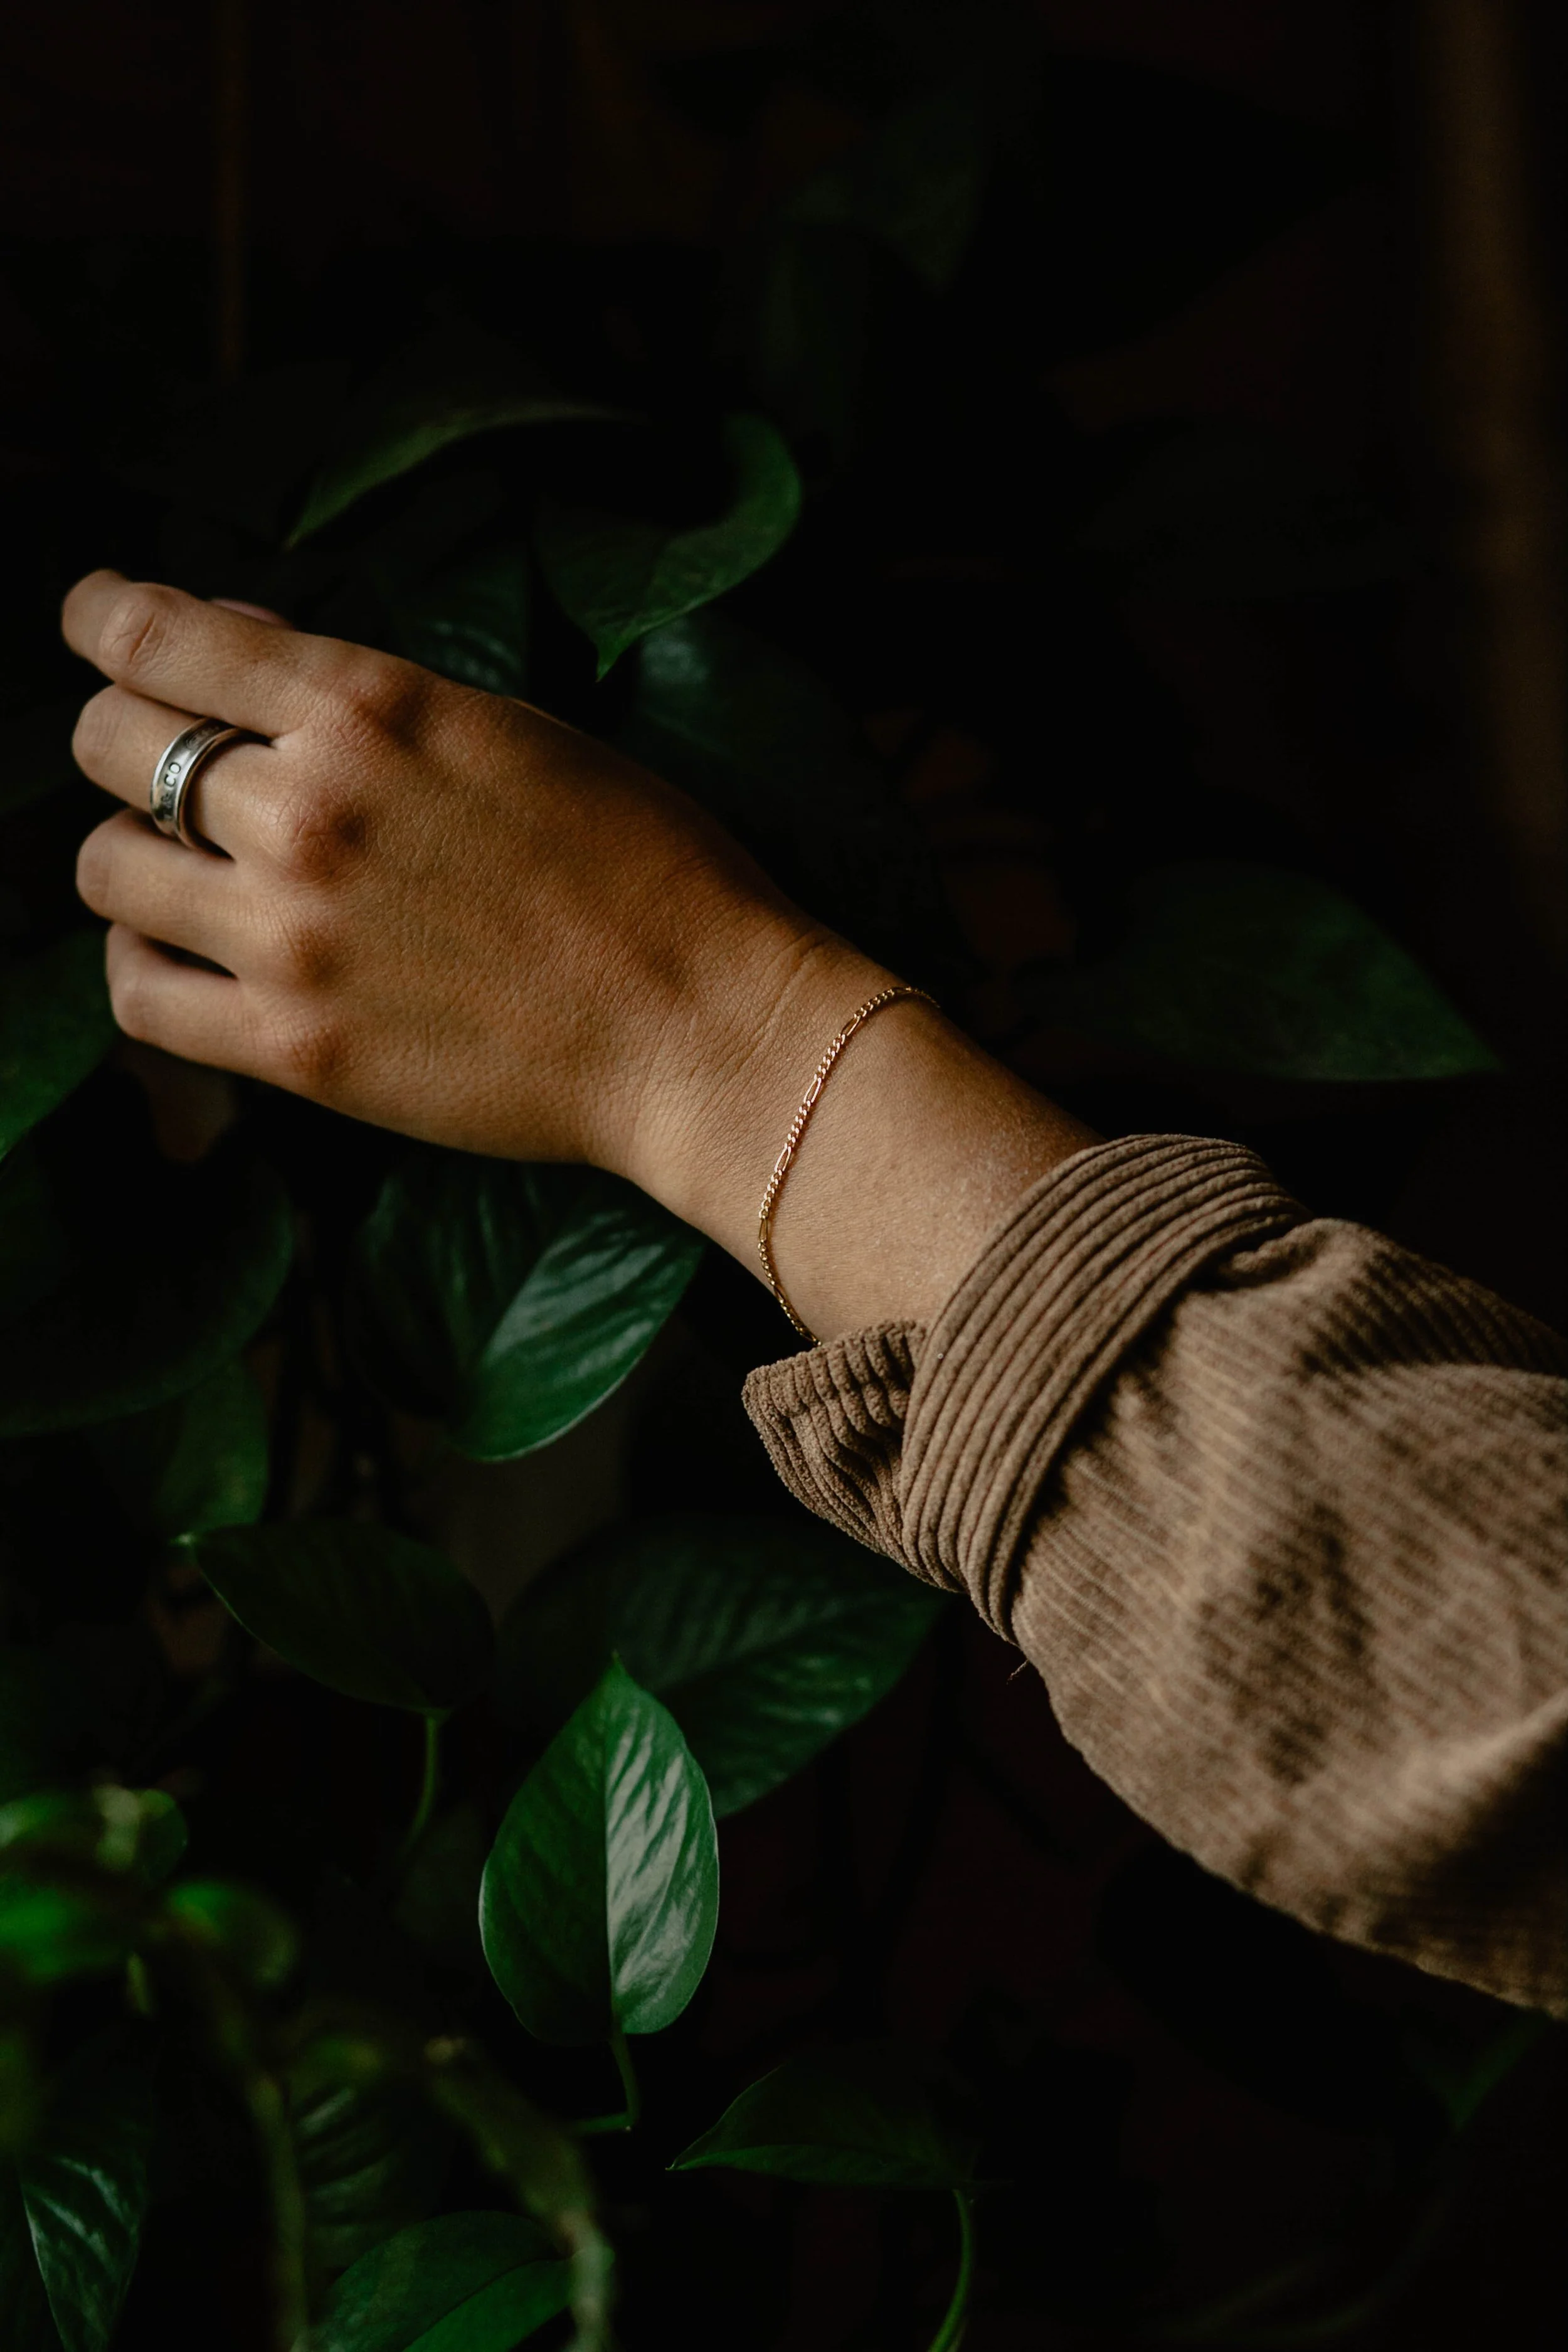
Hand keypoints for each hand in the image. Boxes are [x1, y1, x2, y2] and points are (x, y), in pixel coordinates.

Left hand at [66, 569, 1095, 1336]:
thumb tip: (249, 657)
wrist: (703, 1027)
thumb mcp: (515, 730)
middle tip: (157, 759)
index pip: (159, 635)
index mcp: (369, 709)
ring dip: (132, 858)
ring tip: (179, 872)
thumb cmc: (645, 870)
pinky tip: (182, 958)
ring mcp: (290, 934)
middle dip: (122, 736)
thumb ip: (373, 699)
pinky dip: (142, 966)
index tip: (97, 620)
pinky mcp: (294, 1047)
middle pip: (109, 742)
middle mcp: (307, 809)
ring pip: (105, 867)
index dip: (105, 619)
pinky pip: (137, 995)